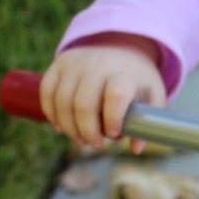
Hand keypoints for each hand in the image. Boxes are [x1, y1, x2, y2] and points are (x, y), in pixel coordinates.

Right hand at [39, 34, 165, 148]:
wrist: (121, 48)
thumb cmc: (137, 81)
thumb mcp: (152, 97)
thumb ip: (147, 122)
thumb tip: (136, 149)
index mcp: (125, 73)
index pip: (116, 95)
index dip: (112, 119)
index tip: (114, 134)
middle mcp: (99, 64)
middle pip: (84, 103)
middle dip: (88, 131)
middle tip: (96, 145)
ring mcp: (77, 62)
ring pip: (63, 101)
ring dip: (69, 127)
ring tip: (81, 140)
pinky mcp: (60, 62)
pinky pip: (47, 91)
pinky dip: (51, 113)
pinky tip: (61, 127)